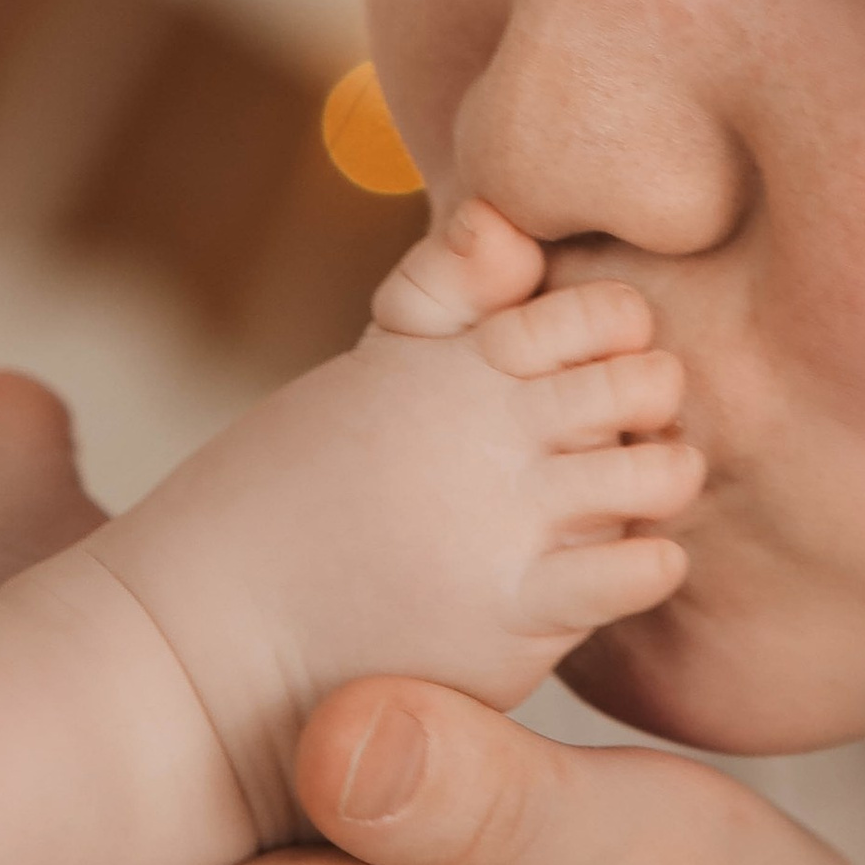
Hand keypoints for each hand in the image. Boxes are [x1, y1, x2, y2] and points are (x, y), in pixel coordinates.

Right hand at [87, 201, 700, 842]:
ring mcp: (505, 517)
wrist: (201, 639)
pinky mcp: (513, 613)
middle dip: (640, 412)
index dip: (609, 343)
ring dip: (648, 492)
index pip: (607, 307)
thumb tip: (502, 225)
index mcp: (446, 355)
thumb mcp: (361, 378)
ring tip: (596, 516)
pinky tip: (589, 579)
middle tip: (594, 454)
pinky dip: (640, 569)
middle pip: (648, 380)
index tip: (568, 385)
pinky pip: (644, 569)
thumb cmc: (272, 508)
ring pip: (664, 474)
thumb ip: (442, 300)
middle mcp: (485, 422)